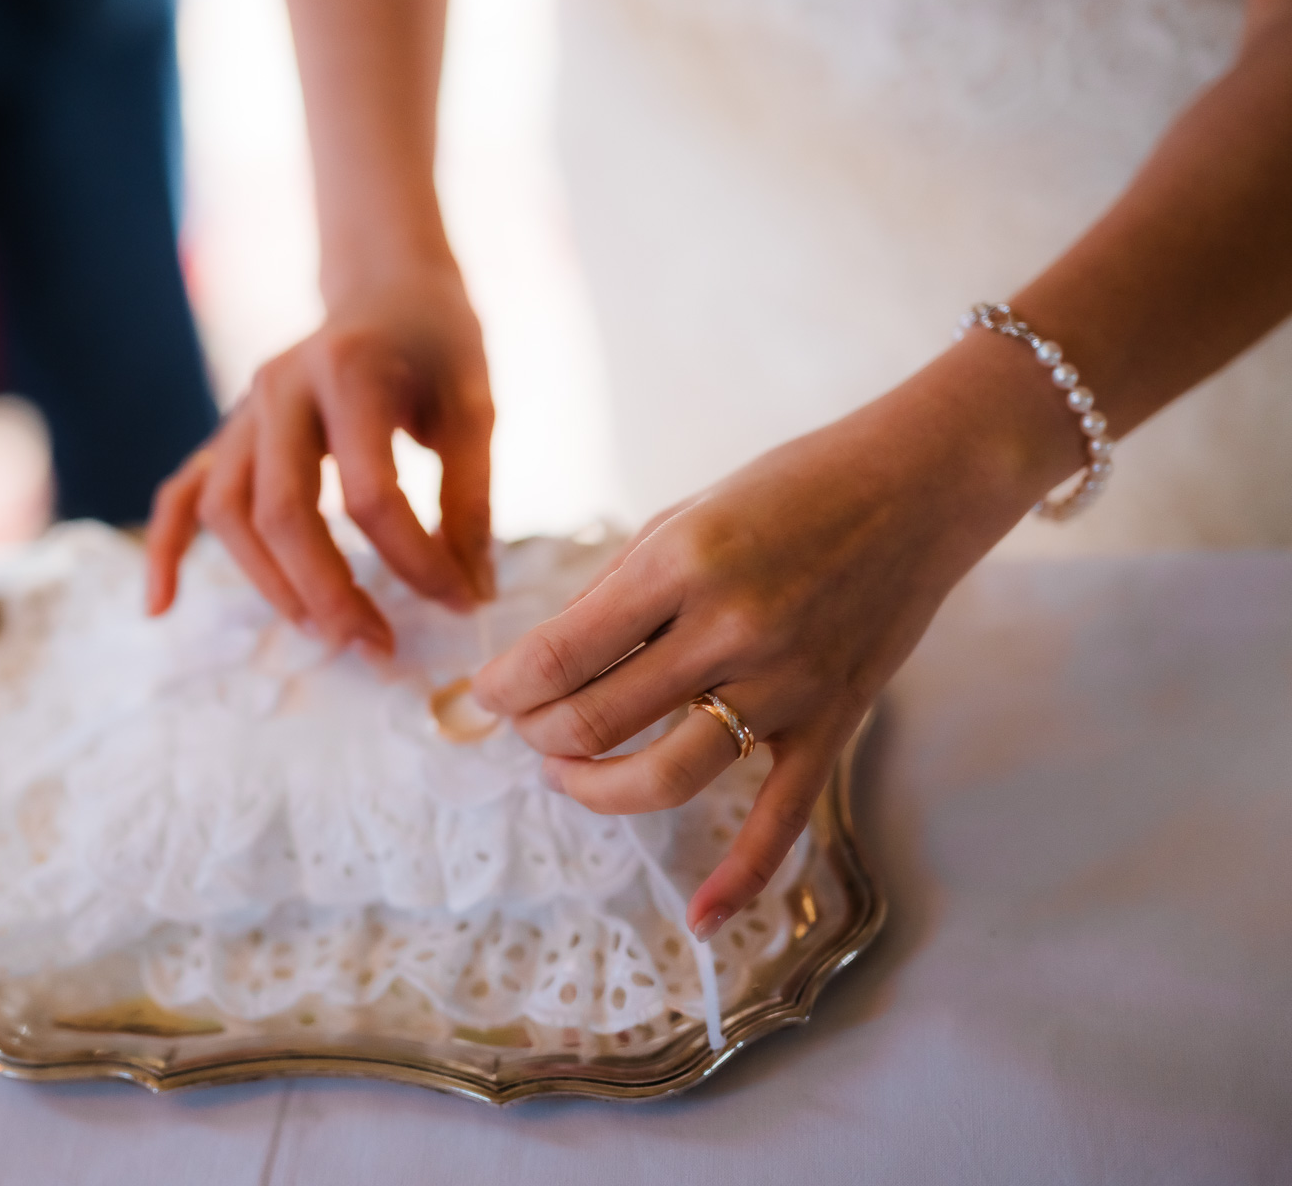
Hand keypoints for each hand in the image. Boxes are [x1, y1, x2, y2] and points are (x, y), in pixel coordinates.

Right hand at [145, 264, 494, 653]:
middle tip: (378, 647)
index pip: (371, 494)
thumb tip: (471, 593)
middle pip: (282, 511)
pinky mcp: (229, 431)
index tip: (460, 599)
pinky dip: (166, 550)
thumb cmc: (438, 345)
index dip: (417, 561)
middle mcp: (281, 387)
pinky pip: (181, 493)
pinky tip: (162, 606)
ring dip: (270, 584)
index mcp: (349, 372)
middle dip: (329, 592)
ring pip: (228, 512)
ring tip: (322, 631)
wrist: (386, 284)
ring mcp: (244, 409)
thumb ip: (470, 499)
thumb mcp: (475, 407)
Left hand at [471, 340, 1078, 940]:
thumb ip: (615, 593)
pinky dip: (739, 878)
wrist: (921, 486)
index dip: (505, 685)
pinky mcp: (831, 722)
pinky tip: (701, 919)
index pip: (560, 654)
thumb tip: (544, 663)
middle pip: (598, 721)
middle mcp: (731, 629)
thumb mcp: (682, 515)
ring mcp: (786, 685)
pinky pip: (780, 819)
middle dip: (538, 732)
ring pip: (666, 777)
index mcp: (681, 564)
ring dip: (595, 788)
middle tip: (524, 724)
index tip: (485, 693)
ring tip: (567, 771)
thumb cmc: (789, 489)